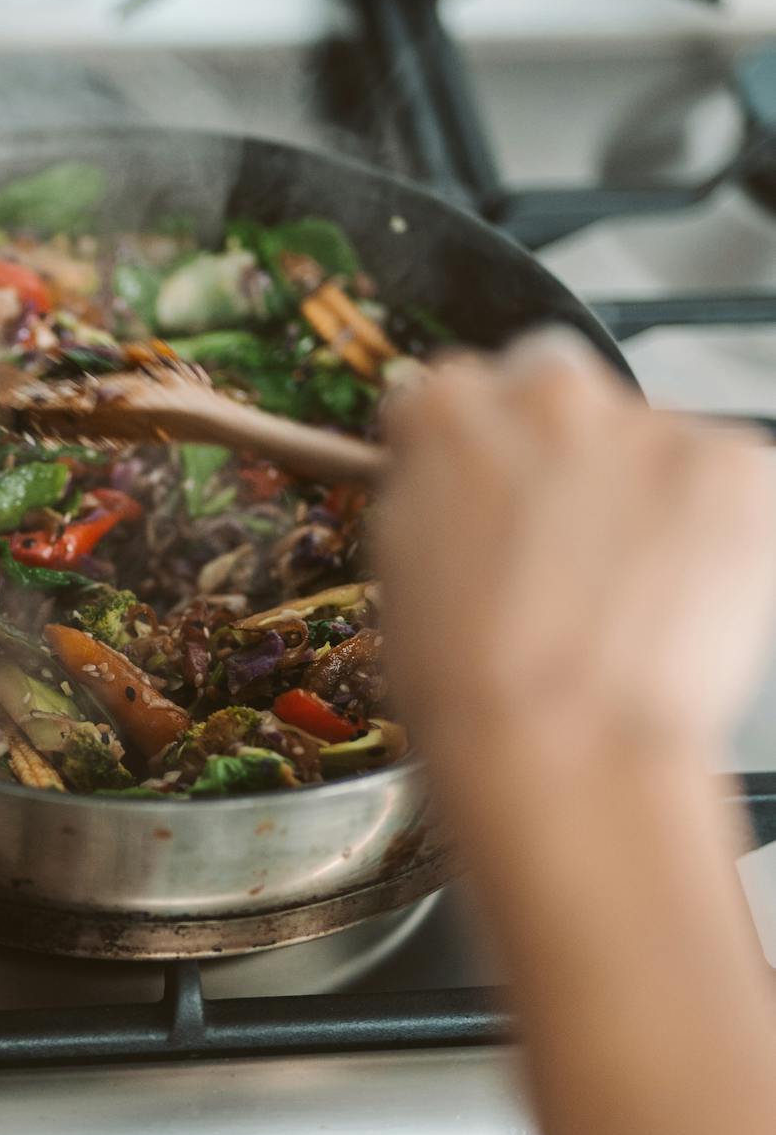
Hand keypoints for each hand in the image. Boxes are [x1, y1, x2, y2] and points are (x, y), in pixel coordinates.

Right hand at [375, 330, 775, 802]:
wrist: (568, 747)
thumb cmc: (472, 686)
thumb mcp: (400, 571)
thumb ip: (433, 492)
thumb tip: (458, 479)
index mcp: (449, 414)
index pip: (459, 392)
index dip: (476, 454)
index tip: (488, 498)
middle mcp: (550, 395)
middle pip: (556, 387)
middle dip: (559, 450)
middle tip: (563, 544)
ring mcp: (647, 425)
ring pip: (645, 438)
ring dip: (638, 491)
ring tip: (626, 592)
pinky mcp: (732, 465)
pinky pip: (722, 476)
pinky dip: (710, 524)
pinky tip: (675, 593)